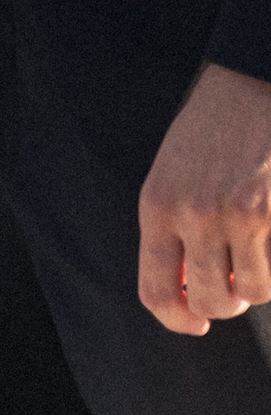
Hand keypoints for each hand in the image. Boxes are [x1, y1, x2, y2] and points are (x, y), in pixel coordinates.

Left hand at [139, 64, 270, 331]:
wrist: (245, 91)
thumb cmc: (208, 137)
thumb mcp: (172, 177)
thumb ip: (173, 231)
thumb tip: (188, 295)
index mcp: (154, 206)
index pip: (155, 291)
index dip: (177, 319)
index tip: (194, 322)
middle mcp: (187, 215)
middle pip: (206, 302)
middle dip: (223, 303)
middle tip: (231, 279)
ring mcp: (230, 217)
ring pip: (247, 294)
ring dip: (253, 283)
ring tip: (251, 252)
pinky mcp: (265, 216)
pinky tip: (267, 238)